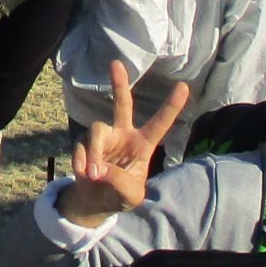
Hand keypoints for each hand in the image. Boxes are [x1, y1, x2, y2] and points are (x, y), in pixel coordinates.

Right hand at [63, 59, 191, 223]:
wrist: (96, 202)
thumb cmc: (120, 194)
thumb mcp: (131, 195)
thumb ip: (121, 182)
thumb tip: (100, 169)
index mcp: (143, 144)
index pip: (159, 123)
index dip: (171, 106)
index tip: (184, 86)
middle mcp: (123, 135)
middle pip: (122, 104)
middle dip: (119, 84)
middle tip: (116, 64)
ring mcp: (103, 138)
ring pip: (97, 130)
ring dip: (95, 153)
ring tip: (94, 175)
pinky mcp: (83, 144)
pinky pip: (81, 146)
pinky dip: (82, 161)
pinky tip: (84, 174)